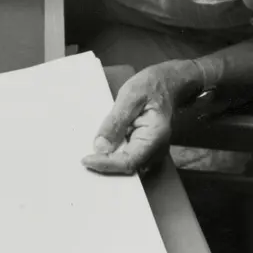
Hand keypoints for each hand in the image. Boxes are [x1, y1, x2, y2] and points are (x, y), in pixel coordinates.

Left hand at [82, 61, 202, 175]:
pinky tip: (101, 146)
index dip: (106, 164)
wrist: (167, 83)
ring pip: (126, 164)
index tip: (86, 160)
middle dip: (105, 165)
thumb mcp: (130, 96)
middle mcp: (156, 150)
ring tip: (89, 153)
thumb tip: (101, 146)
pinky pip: (127, 157)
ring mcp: (151, 151)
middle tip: (84, 159)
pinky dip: (113, 154)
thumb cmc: (151, 86)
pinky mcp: (144, 149)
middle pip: (127, 168)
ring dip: (108, 161)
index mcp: (155, 137)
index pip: (129, 162)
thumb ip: (115, 121)